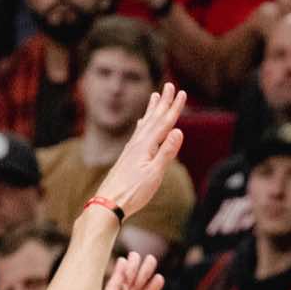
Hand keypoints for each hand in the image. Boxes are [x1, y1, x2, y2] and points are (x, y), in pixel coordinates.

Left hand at [92, 83, 185, 217]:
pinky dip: (143, 124)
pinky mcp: (128, 156)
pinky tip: (142, 123)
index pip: (164, 123)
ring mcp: (131, 149)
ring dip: (152, 110)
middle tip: (170, 86)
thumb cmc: (133, 192)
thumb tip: (178, 130)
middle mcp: (137, 144)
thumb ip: (166, 152)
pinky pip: (138, 133)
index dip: (174, 108)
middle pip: (154, 119)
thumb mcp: (154, 174)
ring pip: (145, 124)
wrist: (108, 203)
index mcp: (146, 146)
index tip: (181, 93)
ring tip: (155, 96)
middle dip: (163, 102)